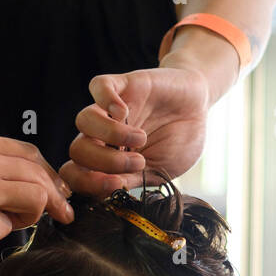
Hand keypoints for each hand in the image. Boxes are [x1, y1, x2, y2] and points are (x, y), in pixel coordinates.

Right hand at [0, 127, 73, 251]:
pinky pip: (9, 227)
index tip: (55, 187)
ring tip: (12, 220)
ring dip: (32, 213)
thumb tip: (24, 175)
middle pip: (38, 174)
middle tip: (61, 212)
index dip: (46, 172)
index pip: (28, 151)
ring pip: (36, 198)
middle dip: (54, 196)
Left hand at [59, 63, 210, 196]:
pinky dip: (106, 98)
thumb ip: (132, 180)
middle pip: (77, 150)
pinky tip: (126, 111)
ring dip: (110, 134)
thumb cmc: (178, 142)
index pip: (75, 174)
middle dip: (105, 162)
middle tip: (139, 162)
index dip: (86, 183)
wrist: (199, 108)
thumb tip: (110, 191)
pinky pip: (98, 85)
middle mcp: (101, 136)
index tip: (115, 185)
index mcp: (105, 161)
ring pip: (83, 119)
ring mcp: (109, 110)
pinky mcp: (123, 84)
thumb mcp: (159, 171)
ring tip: (140, 139)